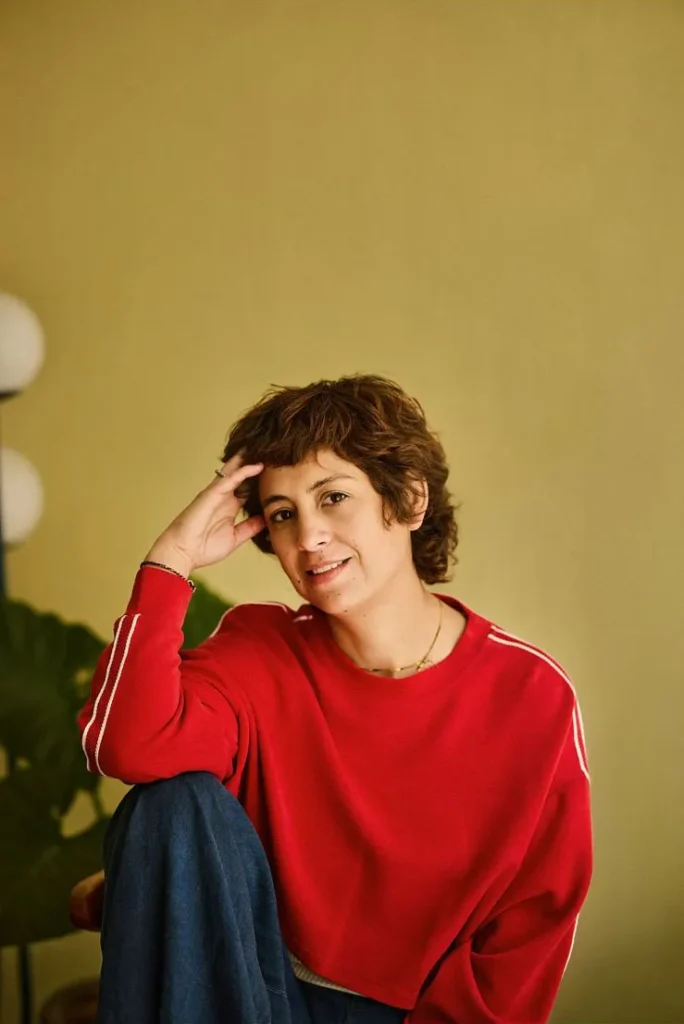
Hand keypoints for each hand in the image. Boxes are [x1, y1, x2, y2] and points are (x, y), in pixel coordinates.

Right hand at [144, 455, 264, 575]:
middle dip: (254, 462)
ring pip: (236, 471)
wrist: (182, 553)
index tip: (277, 471)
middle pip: (242, 474)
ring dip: (250, 460)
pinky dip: (244, 471)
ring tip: (266, 448)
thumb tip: (266, 520)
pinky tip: (257, 465)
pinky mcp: (211, 494)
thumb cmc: (203, 548)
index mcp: (229, 506)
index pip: (248, 487)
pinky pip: (230, 479)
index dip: (261, 479)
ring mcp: (217, 493)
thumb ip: (249, 528)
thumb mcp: (235, 537)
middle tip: (272, 452)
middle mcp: (224, 496)